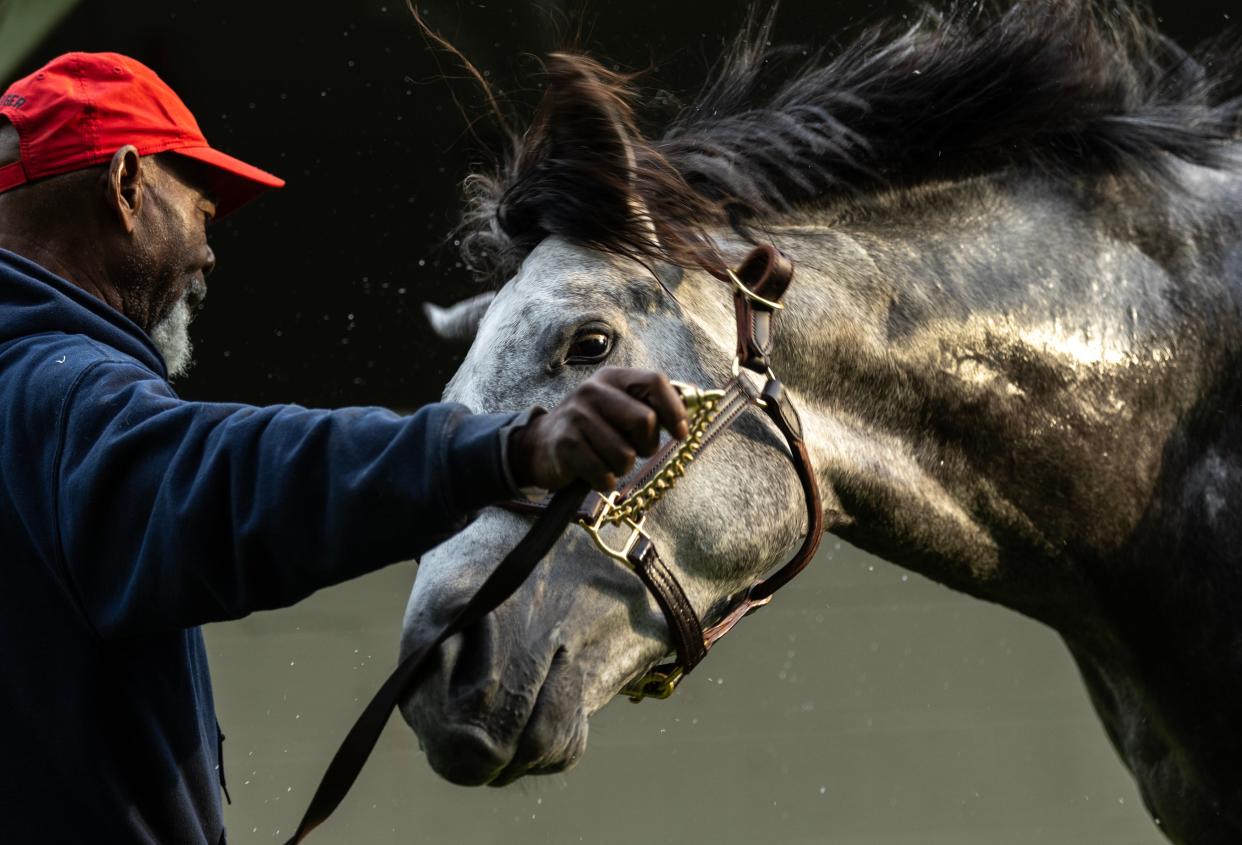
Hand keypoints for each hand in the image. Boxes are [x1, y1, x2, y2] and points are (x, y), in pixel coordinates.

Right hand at [509, 367, 689, 491]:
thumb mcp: (616, 407)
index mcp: (612, 378)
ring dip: (622, 468)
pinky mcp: (565, 445)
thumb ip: (648, 404)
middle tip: (634, 451)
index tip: (681, 434)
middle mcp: (593, 391)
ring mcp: (577, 416)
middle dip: (647, 446)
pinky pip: (604, 474)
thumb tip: (694, 407)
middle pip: (645, 421)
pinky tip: (593, 473)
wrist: (539, 446)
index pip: (655, 381)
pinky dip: (604, 481)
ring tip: (606, 461)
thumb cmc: (591, 430)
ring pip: (625, 455)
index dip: (675, 410)